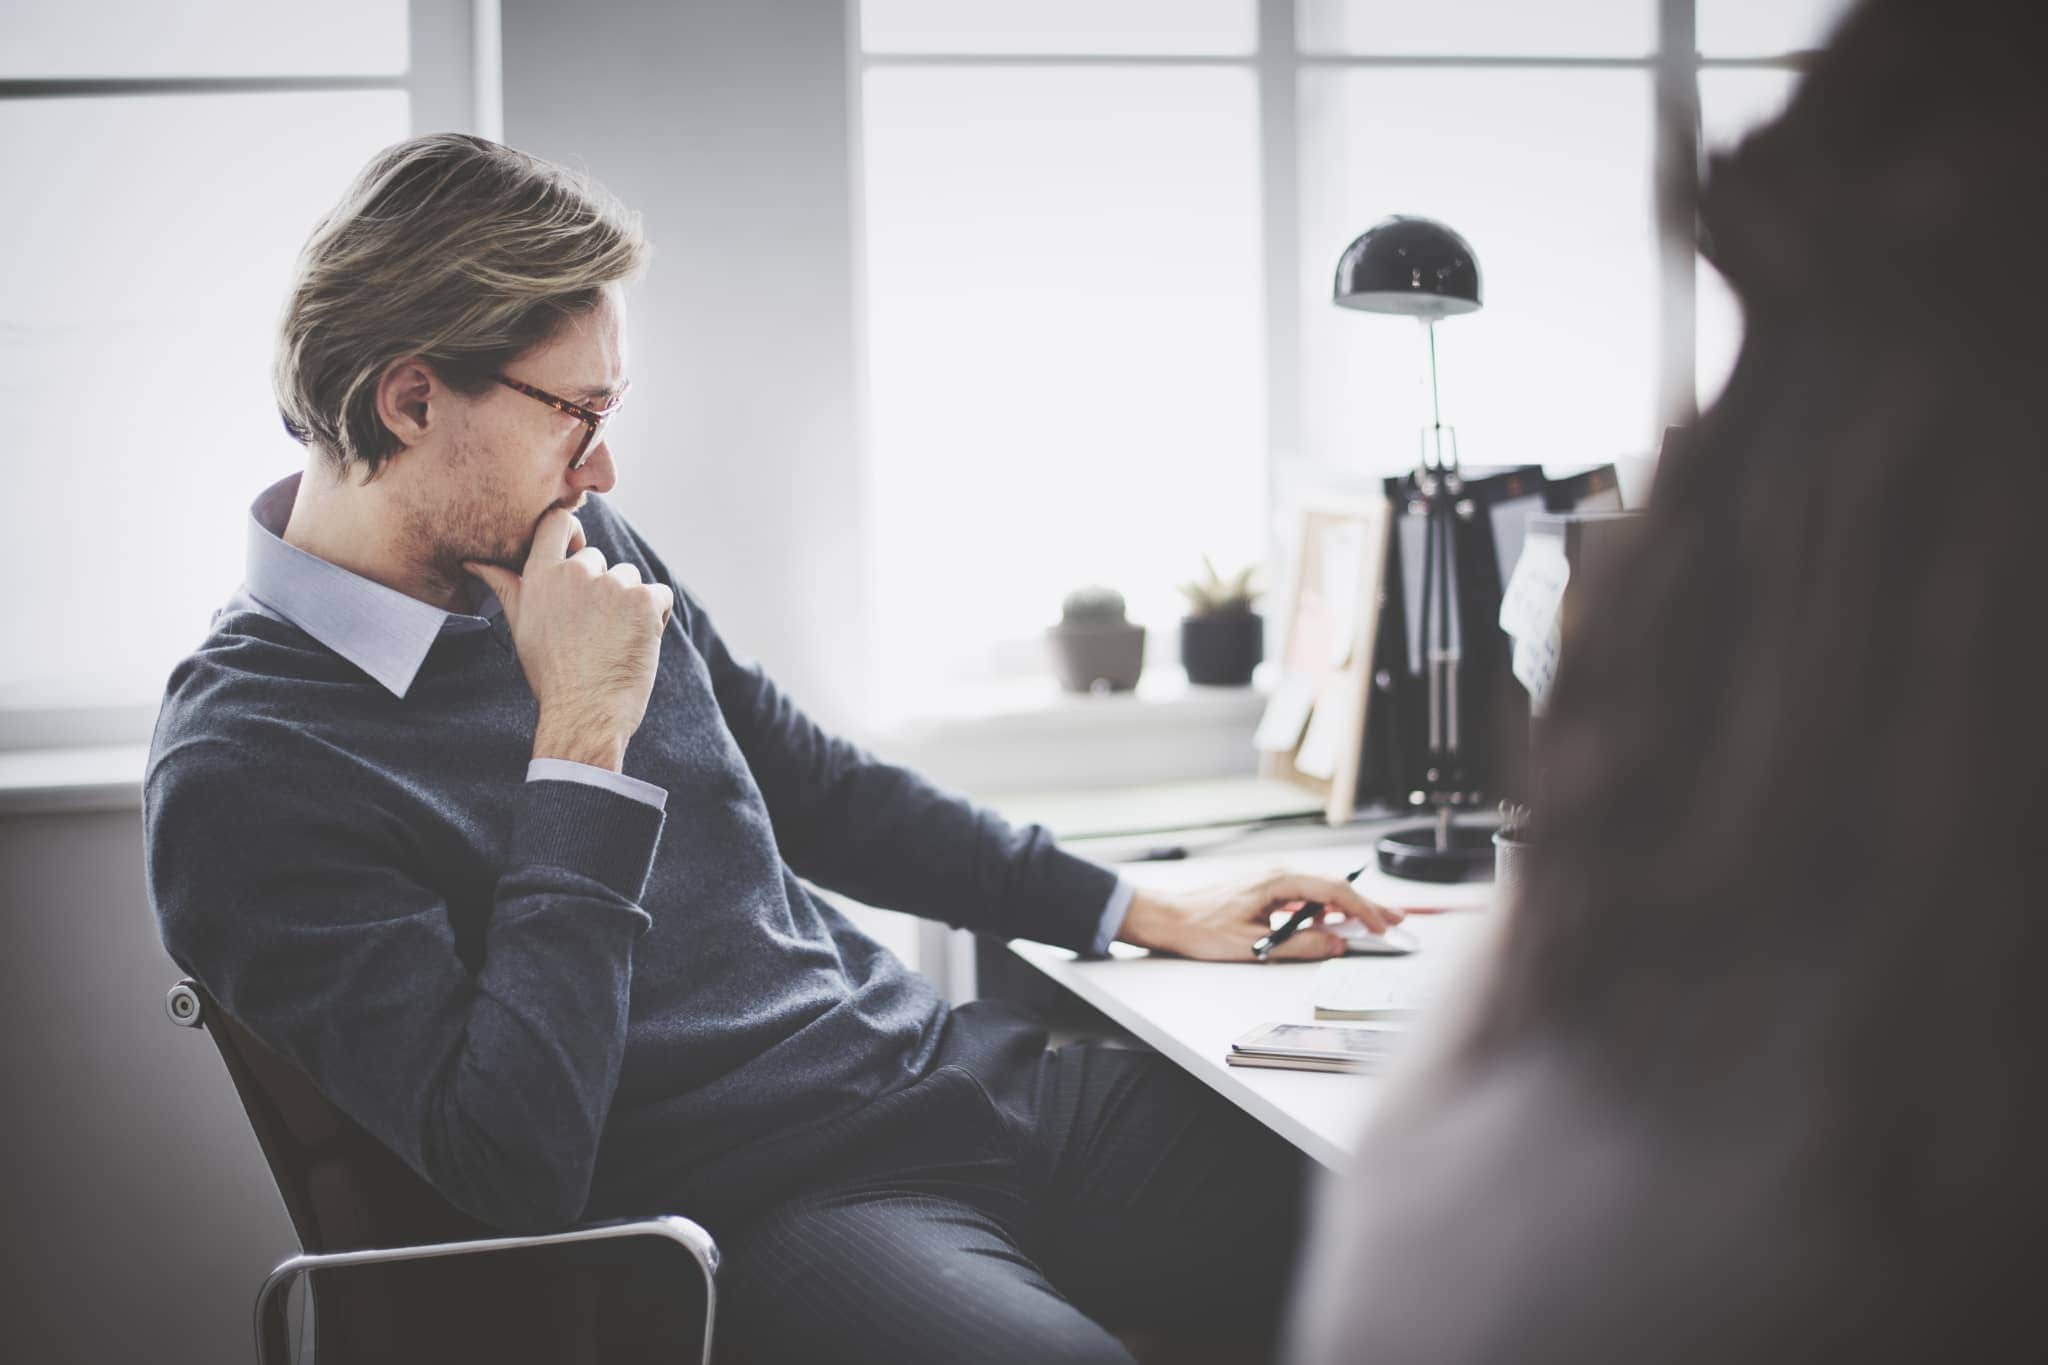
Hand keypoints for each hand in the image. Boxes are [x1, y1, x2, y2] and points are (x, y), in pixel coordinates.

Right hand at [463, 509, 673, 769]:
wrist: (584, 713)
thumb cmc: (551, 674)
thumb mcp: (521, 625)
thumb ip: (504, 584)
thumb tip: (473, 560)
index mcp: (540, 575)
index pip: (557, 522)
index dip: (572, 532)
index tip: (577, 552)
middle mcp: (575, 573)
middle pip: (599, 560)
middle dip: (601, 590)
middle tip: (592, 632)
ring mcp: (612, 584)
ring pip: (629, 578)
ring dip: (629, 604)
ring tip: (613, 641)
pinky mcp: (644, 600)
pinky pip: (660, 595)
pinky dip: (656, 616)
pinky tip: (637, 643)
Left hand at [1117, 870, 1403, 961]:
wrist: (1169, 917)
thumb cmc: (1201, 927)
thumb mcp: (1254, 945)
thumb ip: (1299, 946)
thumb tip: (1335, 944)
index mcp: (1277, 881)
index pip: (1332, 891)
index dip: (1362, 910)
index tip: (1381, 926)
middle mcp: (1278, 875)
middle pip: (1332, 888)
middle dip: (1365, 905)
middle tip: (1394, 919)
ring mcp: (1272, 881)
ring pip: (1321, 891)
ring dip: (1347, 908)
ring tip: (1372, 922)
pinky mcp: (1266, 891)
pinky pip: (1304, 897)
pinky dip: (1325, 909)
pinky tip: (1331, 923)